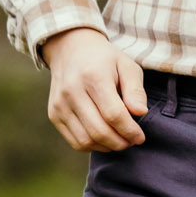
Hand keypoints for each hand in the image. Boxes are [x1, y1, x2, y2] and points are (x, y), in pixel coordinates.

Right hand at [40, 27, 148, 150]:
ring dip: (107, 146)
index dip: (130, 131)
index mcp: (93, 77)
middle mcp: (72, 91)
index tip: (140, 137)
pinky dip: (92, 146)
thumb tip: (140, 112)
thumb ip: (135, 90)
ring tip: (120, 141)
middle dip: (120, 142)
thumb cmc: (105, 60)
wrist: (70, 50)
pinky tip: (104, 140)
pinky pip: (75, 140)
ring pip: (86, 140)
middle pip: (99, 130)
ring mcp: (60, 104)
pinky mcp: (54, 114)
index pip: (113, 114)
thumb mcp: (127, 66)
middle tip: (132, 141)